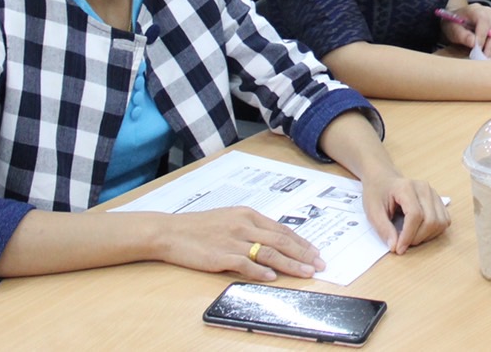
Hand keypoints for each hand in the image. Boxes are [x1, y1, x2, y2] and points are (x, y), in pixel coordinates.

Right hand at [158, 206, 323, 281]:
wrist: (171, 231)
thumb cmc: (199, 226)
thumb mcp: (229, 218)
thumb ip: (251, 227)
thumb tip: (274, 240)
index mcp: (248, 215)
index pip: (281, 229)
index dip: (301, 242)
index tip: (315, 252)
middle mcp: (244, 225)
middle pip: (281, 240)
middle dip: (303, 254)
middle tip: (319, 264)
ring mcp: (233, 240)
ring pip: (269, 252)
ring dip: (290, 264)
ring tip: (305, 272)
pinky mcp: (220, 256)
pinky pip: (245, 264)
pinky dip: (260, 270)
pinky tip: (272, 276)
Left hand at [359, 169, 450, 253]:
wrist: (383, 179)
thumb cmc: (377, 193)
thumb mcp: (372, 211)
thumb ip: (384, 229)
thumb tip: (395, 247)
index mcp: (406, 187)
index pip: (415, 215)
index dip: (408, 236)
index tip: (398, 249)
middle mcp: (424, 188)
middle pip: (431, 221)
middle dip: (417, 238)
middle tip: (402, 243)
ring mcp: (433, 193)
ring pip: (440, 222)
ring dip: (427, 236)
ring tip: (411, 237)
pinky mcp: (438, 200)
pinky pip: (444, 221)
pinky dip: (434, 232)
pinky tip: (420, 232)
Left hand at [440, 3, 490, 60]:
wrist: (457, 19)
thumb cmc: (454, 23)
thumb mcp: (453, 28)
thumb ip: (463, 35)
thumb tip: (474, 43)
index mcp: (478, 11)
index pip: (484, 22)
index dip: (482, 37)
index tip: (477, 49)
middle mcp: (490, 16)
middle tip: (486, 60)